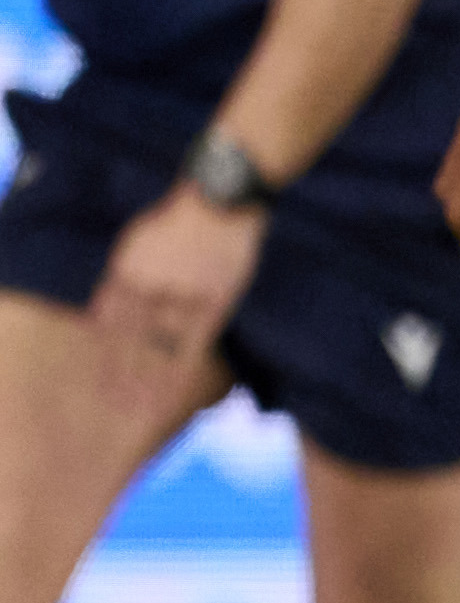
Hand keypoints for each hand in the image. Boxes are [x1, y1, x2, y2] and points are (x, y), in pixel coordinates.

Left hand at [89, 187, 259, 404]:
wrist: (220, 195)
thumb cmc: (178, 213)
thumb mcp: (137, 238)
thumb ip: (126, 271)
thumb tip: (108, 303)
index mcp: (128, 271)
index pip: (109, 322)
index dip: (104, 354)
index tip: (97, 381)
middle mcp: (151, 286)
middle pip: (131, 340)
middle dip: (122, 374)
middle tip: (113, 405)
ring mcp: (183, 294)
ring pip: (161, 344)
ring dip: (150, 377)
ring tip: (141, 407)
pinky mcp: (215, 297)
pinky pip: (196, 338)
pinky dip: (184, 363)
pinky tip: (177, 384)